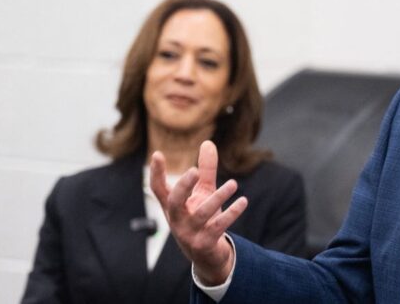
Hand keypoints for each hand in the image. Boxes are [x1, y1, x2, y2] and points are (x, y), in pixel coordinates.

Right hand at [150, 140, 248, 284]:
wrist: (206, 255)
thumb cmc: (201, 217)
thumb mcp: (203, 192)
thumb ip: (205, 170)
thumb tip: (208, 142)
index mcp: (172, 206)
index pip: (158, 189)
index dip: (156, 173)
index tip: (157, 154)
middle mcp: (176, 219)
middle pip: (174, 202)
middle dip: (183, 187)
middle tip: (194, 171)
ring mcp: (189, 233)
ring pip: (201, 214)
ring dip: (218, 198)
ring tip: (233, 183)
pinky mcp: (204, 243)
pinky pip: (218, 227)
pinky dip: (231, 213)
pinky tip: (243, 201)